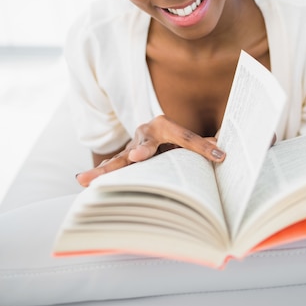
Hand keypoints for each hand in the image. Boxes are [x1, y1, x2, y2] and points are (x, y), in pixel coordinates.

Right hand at [76, 115, 225, 186]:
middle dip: (142, 150)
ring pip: (120, 158)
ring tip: (89, 177)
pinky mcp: (123, 158)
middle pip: (144, 144)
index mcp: (165, 124)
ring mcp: (131, 145)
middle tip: (139, 156)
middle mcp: (145, 132)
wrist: (153, 129)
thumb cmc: (173, 138)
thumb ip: (202, 145)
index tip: (217, 155)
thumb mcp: (188, 140)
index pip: (185, 136)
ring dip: (106, 169)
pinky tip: (83, 180)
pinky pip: (112, 167)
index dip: (201, 146)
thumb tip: (223, 152)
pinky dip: (99, 174)